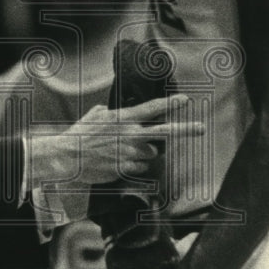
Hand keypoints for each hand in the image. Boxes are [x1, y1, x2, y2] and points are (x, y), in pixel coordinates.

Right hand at [30, 94, 201, 187]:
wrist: (68, 157)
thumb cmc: (79, 134)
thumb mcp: (94, 115)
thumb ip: (109, 113)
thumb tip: (114, 112)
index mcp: (123, 118)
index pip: (151, 109)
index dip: (169, 104)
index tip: (184, 101)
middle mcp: (130, 134)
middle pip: (165, 132)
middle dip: (185, 129)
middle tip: (201, 128)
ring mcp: (129, 153)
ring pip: (151, 153)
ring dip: (144, 152)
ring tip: (123, 150)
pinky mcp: (125, 168)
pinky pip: (140, 167)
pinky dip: (133, 165)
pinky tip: (118, 161)